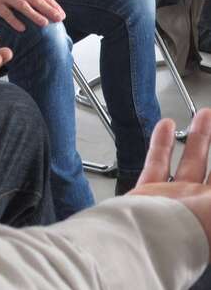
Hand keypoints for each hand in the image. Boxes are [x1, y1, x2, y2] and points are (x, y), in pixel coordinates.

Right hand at [129, 108, 210, 260]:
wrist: (151, 237)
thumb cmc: (195, 226)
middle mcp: (200, 203)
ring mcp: (176, 196)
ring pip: (190, 161)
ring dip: (198, 138)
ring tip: (203, 116)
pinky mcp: (150, 190)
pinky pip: (157, 162)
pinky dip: (161, 143)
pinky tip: (166, 125)